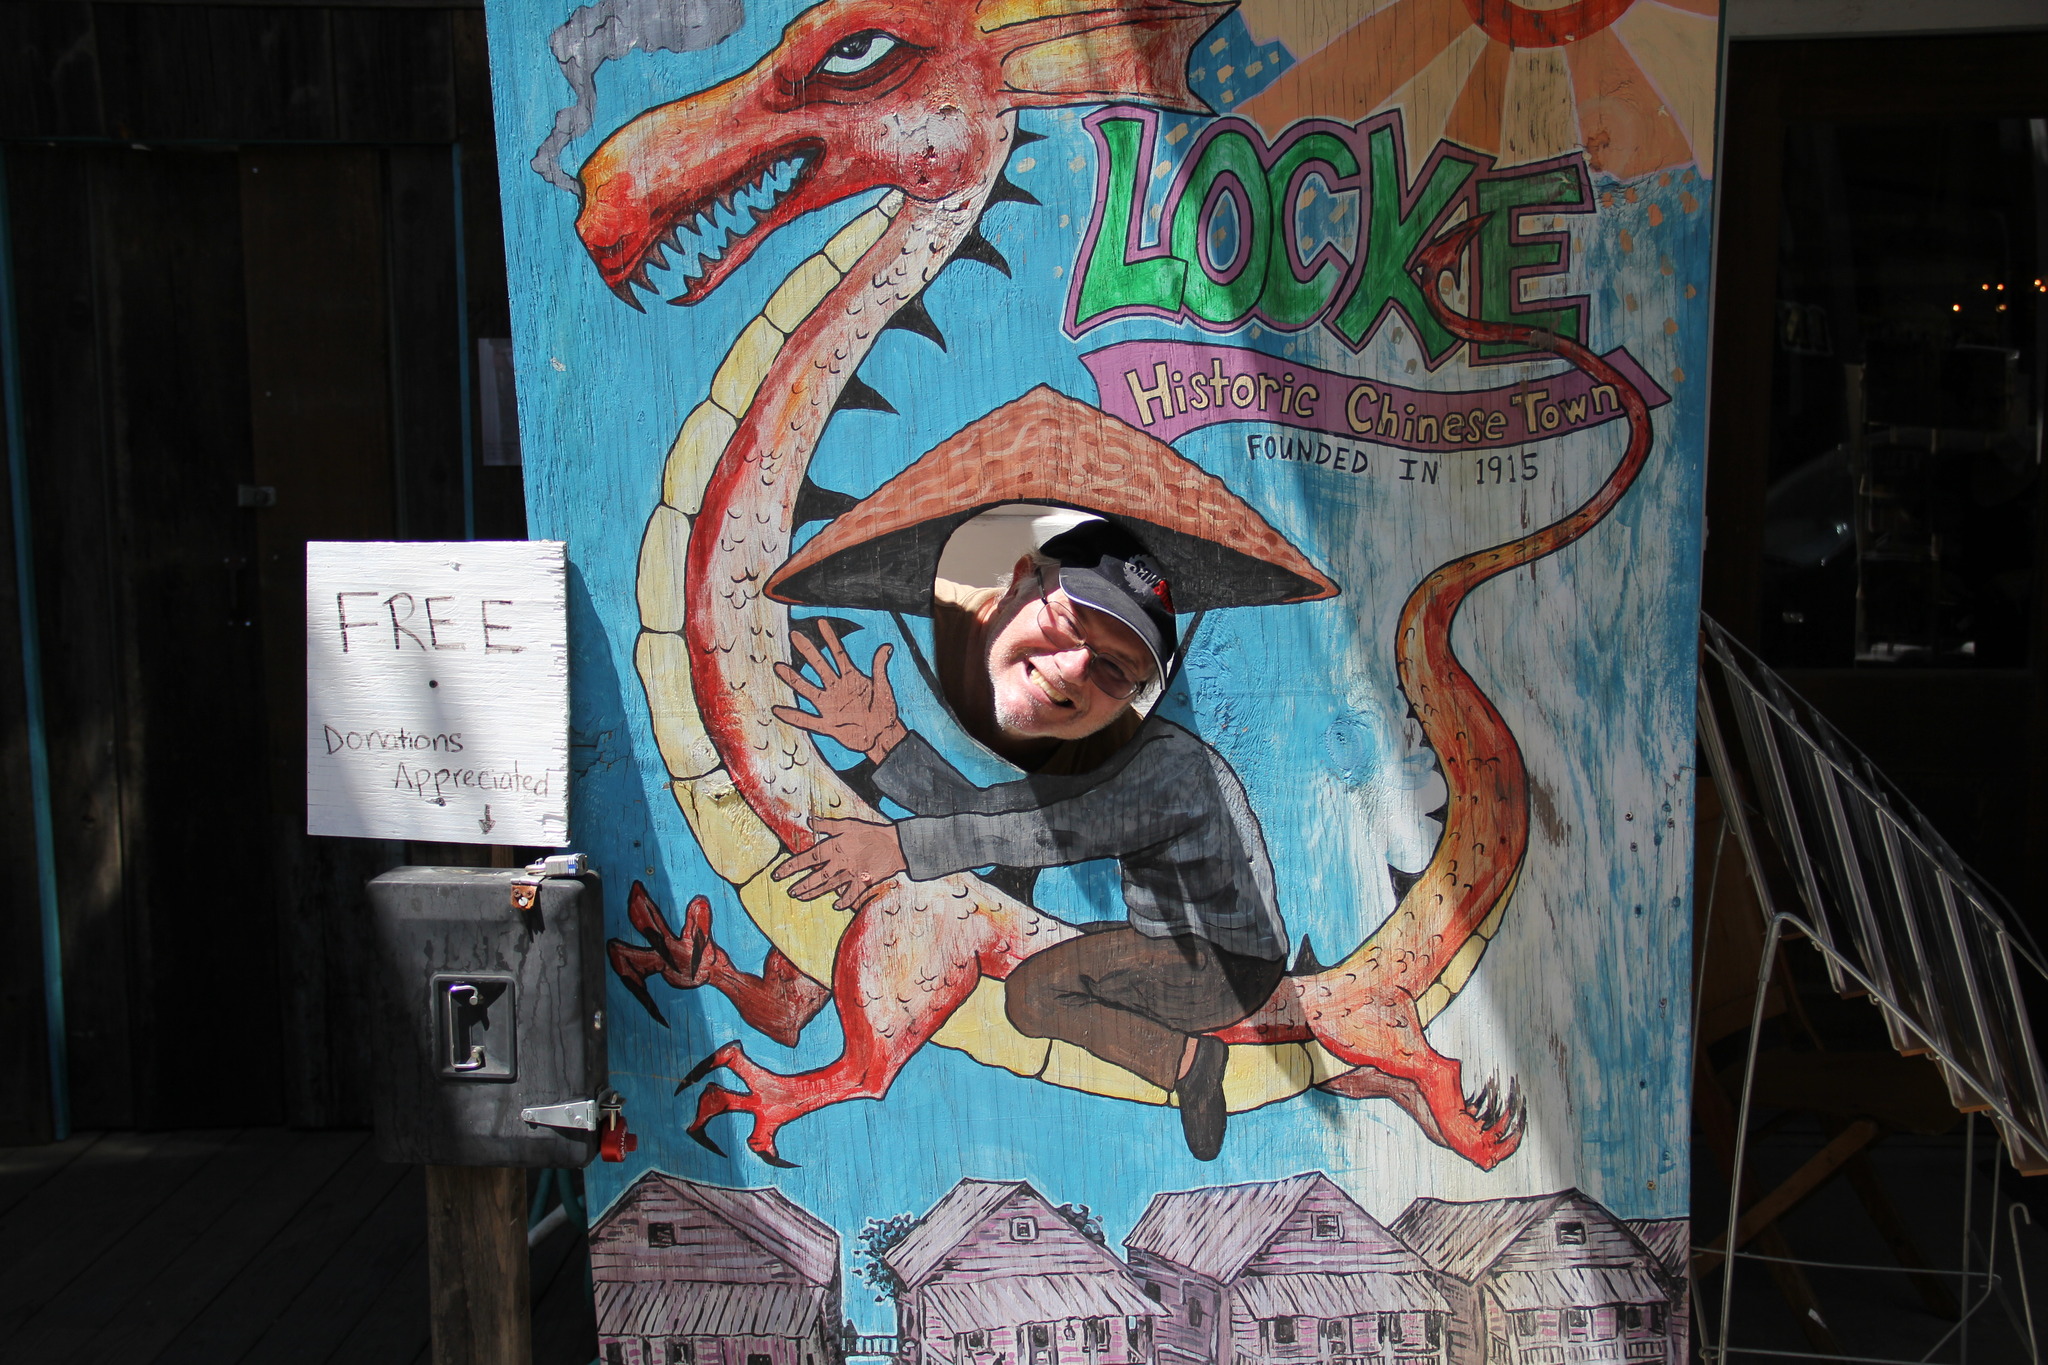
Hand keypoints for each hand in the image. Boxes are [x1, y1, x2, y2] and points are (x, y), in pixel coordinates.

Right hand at [771, 620, 906, 761]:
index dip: (830, 638)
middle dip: (808, 651)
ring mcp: (830, 707)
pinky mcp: (828, 726)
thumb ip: (880, 668)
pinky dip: (792, 716)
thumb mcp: (883, 687)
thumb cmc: (885, 710)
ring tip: (779, 667)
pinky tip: (778, 710)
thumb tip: (887, 647)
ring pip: (808, 690)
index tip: (820, 622)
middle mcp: (837, 690)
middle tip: (795, 635)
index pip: (838, 654)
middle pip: (820, 667)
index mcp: (851, 679)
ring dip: (794, 679)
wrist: (883, 736)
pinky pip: (807, 721)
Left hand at [771, 816, 907, 910]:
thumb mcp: (848, 823)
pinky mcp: (863, 882)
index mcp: (834, 847)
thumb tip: (809, 820)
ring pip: (829, 887)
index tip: (777, 874)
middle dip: (801, 885)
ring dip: (814, 893)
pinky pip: (851, 895)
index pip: (808, 858)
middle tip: (790, 891)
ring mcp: (851, 874)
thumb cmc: (870, 832)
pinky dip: (843, 901)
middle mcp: (840, 862)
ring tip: (801, 898)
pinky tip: (835, 905)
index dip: (791, 867)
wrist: (895, 844)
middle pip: (816, 877)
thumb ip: (827, 824)